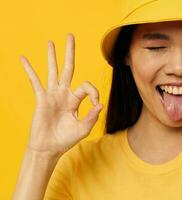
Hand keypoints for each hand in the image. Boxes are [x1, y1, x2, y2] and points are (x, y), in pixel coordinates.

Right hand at [20, 33, 102, 156]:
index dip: (94, 92)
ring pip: (53, 71)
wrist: (49, 148)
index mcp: (75, 100)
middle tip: (70, 36)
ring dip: (51, 56)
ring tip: (50, 42)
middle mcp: (64, 94)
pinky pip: (35, 82)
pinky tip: (23, 58)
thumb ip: (92, 116)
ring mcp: (52, 95)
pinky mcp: (41, 99)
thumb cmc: (66, 139)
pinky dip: (29, 70)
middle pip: (69, 68)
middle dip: (70, 52)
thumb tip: (101, 104)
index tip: (96, 103)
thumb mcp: (83, 128)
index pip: (87, 86)